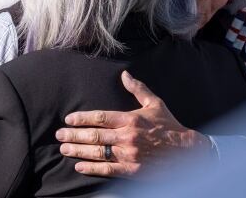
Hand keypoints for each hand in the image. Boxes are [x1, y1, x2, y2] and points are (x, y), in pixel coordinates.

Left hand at [56, 71, 211, 176]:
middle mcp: (127, 136)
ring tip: (64, 149)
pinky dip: (91, 168)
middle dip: (73, 135)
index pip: (100, 117)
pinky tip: (79, 166)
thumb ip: (138, 89)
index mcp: (130, 119)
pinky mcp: (132, 170)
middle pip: (94, 135)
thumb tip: (124, 75)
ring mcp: (129, 154)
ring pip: (97, 152)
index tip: (69, 119)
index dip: (82, 118)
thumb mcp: (155, 104)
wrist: (186, 151)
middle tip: (59, 135)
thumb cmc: (169, 126)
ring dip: (78, 151)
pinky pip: (107, 169)